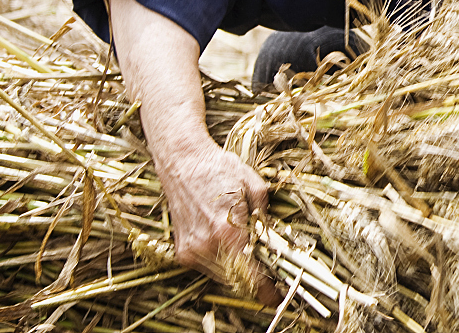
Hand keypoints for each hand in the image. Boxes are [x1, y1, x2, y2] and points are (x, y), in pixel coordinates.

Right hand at [155, 137, 278, 304]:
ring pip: (222, 276)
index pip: (249, 276)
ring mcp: (191, 250)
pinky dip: (221, 263)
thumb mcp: (253, 186)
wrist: (182, 161)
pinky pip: (208, 268)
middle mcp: (206, 246)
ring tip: (246, 250)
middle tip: (267, 268)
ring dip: (237, 271)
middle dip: (254, 278)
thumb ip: (266, 218)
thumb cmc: (219, 169)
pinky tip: (226, 243)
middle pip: (237, 279)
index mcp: (226, 231)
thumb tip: (276, 241)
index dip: (265, 290)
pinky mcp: (182, 251)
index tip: (276, 297)